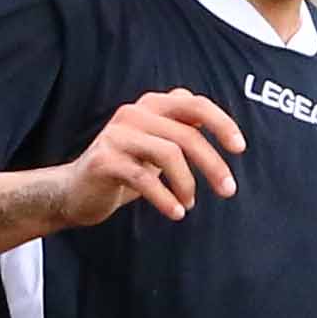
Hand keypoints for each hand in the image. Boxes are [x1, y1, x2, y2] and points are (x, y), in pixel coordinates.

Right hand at [57, 88, 243, 224]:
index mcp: (152, 106)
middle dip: (212, 164)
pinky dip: (166, 198)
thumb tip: (222, 130)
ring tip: (189, 204)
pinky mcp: (105, 160)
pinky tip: (176, 212)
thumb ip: (183, 132)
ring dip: (188, 184)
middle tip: (228, 190)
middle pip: (186, 135)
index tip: (240, 148)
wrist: (76, 192)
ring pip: (169, 154)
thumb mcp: (157, 146)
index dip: (222, 124)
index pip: (196, 105)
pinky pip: (144, 178)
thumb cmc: (125, 170)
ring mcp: (117, 135)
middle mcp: (134, 113)